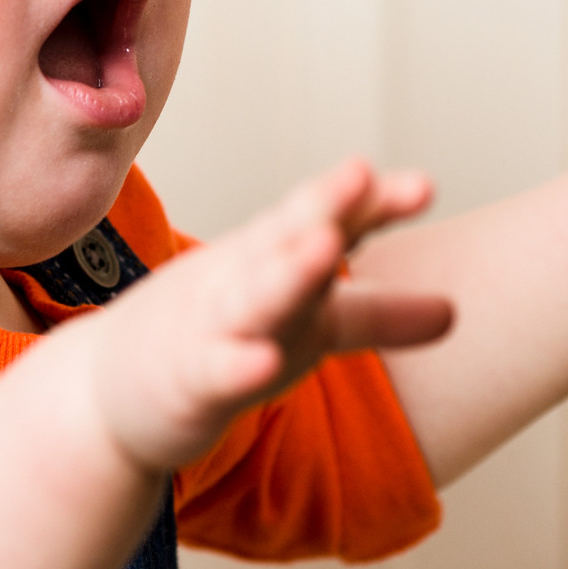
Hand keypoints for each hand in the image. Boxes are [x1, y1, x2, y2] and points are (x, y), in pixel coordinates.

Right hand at [78, 157, 453, 476]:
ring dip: (286, 271)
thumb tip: (457, 311)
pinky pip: (213, 370)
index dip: (371, 205)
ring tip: (323, 248)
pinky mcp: (184, 379)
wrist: (110, 395)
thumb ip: (377, 315)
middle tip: (360, 172)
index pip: (328, 221)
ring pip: (253, 296)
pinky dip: (236, 364)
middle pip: (287, 238)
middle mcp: (244, 281)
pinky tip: (262, 361)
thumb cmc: (219, 342)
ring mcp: (210, 325)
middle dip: (325, 206)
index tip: (422, 188)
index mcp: (275, 260)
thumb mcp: (307, 326)